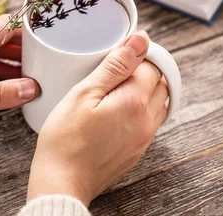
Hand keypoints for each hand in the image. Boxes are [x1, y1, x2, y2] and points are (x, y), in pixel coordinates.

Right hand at [27, 31, 167, 205]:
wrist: (61, 182)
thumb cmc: (66, 138)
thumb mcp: (85, 93)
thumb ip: (116, 65)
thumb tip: (141, 40)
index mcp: (136, 102)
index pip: (154, 65)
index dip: (137, 53)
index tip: (117, 53)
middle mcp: (147, 121)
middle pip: (161, 83)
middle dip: (143, 69)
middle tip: (114, 67)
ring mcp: (143, 139)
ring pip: (158, 102)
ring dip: (144, 89)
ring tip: (113, 87)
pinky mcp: (136, 151)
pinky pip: (149, 121)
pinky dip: (140, 108)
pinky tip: (115, 107)